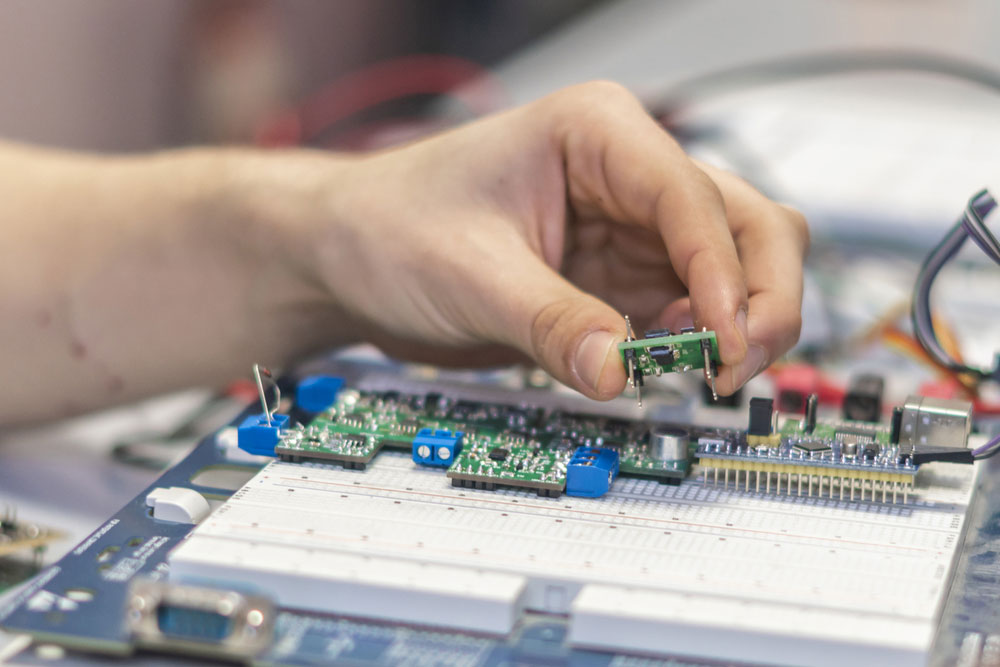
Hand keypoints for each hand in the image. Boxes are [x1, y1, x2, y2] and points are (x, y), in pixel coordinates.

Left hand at [287, 81, 808, 398]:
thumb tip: (619, 373)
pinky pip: (687, 312)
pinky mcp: (620, 281)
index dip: (721, 272)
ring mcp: (630, 230)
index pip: (690, 197)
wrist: (350, 257)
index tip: (721, 341)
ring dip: (734, 326)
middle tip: (734, 365)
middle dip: (758, 296)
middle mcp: (628, 175)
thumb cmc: (391, 226)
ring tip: (697, 374)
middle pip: (745, 225)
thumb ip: (550, 323)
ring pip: (732, 271)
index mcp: (597, 133)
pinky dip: (693, 345)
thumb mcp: (469, 274)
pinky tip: (664, 368)